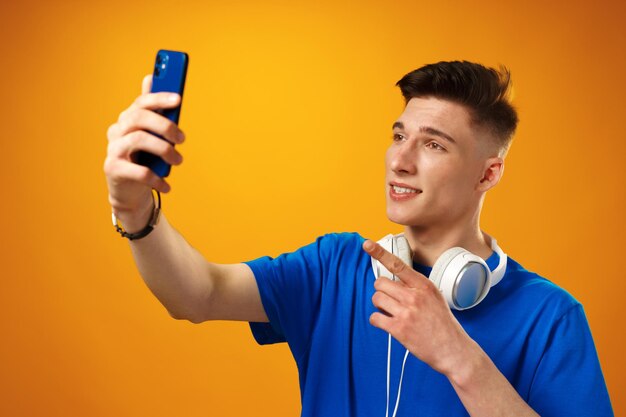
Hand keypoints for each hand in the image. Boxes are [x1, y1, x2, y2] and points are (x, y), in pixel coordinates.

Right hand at [104, 75, 184, 229]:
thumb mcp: (152, 137)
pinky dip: (157, 178)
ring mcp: (113, 149)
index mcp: (127, 120)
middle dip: (164, 125)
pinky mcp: (113, 169)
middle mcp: (116, 131)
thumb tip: (149, 78)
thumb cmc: (144, 161)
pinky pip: (139, 171)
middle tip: (182, 138)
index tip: (178, 99)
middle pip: (138, 118)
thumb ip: (154, 113)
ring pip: (138, 139)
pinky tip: (166, 185)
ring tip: (178, 160)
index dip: (159, 98)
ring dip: (164, 149)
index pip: (140, 103)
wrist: (130, 192)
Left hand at [363, 239, 475, 376]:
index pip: (398, 265)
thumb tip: (395, 280)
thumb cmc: (443, 324)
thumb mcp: (435, 297)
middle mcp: (414, 296)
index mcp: (424, 286)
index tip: (367, 244)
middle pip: (381, 283)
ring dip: (380, 305)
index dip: (380, 253)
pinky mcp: (399, 329)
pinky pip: (375, 317)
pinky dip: (377, 320)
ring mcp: (406, 312)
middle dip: (382, 291)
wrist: (453, 350)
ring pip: (376, 298)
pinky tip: (387, 323)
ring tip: (391, 312)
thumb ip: (416, 287)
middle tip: (391, 300)